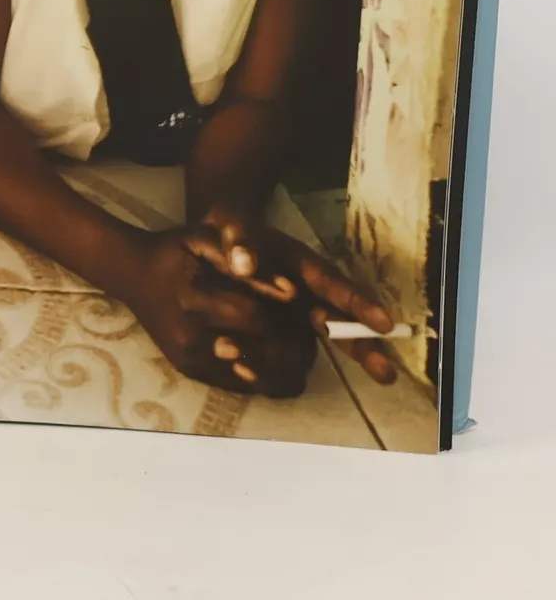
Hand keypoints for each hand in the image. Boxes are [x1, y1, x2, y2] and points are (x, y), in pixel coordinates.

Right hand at [120, 229, 317, 397]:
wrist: (133, 274)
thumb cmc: (175, 251)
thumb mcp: (204, 238)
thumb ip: (244, 260)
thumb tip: (291, 291)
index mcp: (194, 300)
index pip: (257, 317)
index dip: (291, 316)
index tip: (310, 308)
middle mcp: (191, 339)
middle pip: (264, 353)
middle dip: (296, 342)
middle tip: (311, 327)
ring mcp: (192, 360)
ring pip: (262, 378)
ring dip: (289, 364)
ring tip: (297, 342)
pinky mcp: (193, 373)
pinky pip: (247, 388)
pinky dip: (271, 376)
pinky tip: (276, 355)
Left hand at [182, 209, 401, 384]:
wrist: (213, 242)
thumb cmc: (228, 230)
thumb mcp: (228, 221)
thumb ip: (238, 239)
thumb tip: (245, 265)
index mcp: (300, 264)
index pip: (332, 283)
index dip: (357, 303)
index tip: (385, 323)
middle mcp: (306, 292)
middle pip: (339, 320)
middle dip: (363, 345)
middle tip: (387, 374)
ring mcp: (294, 317)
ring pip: (316, 343)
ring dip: (319, 358)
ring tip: (357, 378)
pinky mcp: (278, 335)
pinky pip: (286, 356)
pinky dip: (275, 368)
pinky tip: (254, 375)